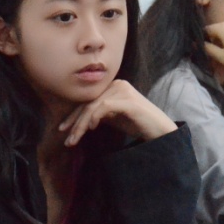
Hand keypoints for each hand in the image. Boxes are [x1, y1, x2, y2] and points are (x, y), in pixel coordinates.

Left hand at [59, 80, 176, 146]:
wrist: (160, 130)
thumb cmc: (138, 123)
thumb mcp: (114, 117)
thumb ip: (99, 113)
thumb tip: (78, 118)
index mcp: (114, 86)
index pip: (88, 100)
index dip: (73, 115)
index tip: (63, 129)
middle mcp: (118, 84)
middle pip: (88, 102)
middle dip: (74, 122)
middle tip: (66, 139)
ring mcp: (123, 91)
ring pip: (93, 106)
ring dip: (80, 124)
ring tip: (74, 140)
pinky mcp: (128, 101)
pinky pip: (104, 107)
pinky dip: (94, 117)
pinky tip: (90, 129)